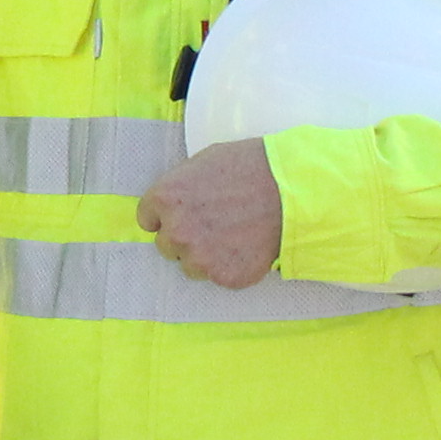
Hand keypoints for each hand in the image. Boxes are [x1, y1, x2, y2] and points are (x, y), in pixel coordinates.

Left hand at [137, 141, 285, 288]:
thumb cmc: (251, 167)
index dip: (166, 217)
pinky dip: (231, 266)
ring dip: (206, 255)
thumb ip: (181, 188)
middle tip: (214, 225)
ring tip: (234, 235)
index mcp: (165, 198)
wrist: (293, 190)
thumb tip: (174, 203)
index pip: (147, 219)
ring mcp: (200, 257)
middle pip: (167, 246)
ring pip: (191, 266)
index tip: (184, 215)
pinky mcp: (224, 276)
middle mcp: (176, 231)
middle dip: (185, 238)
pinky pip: (219, 276)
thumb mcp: (204, 163)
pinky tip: (248, 246)